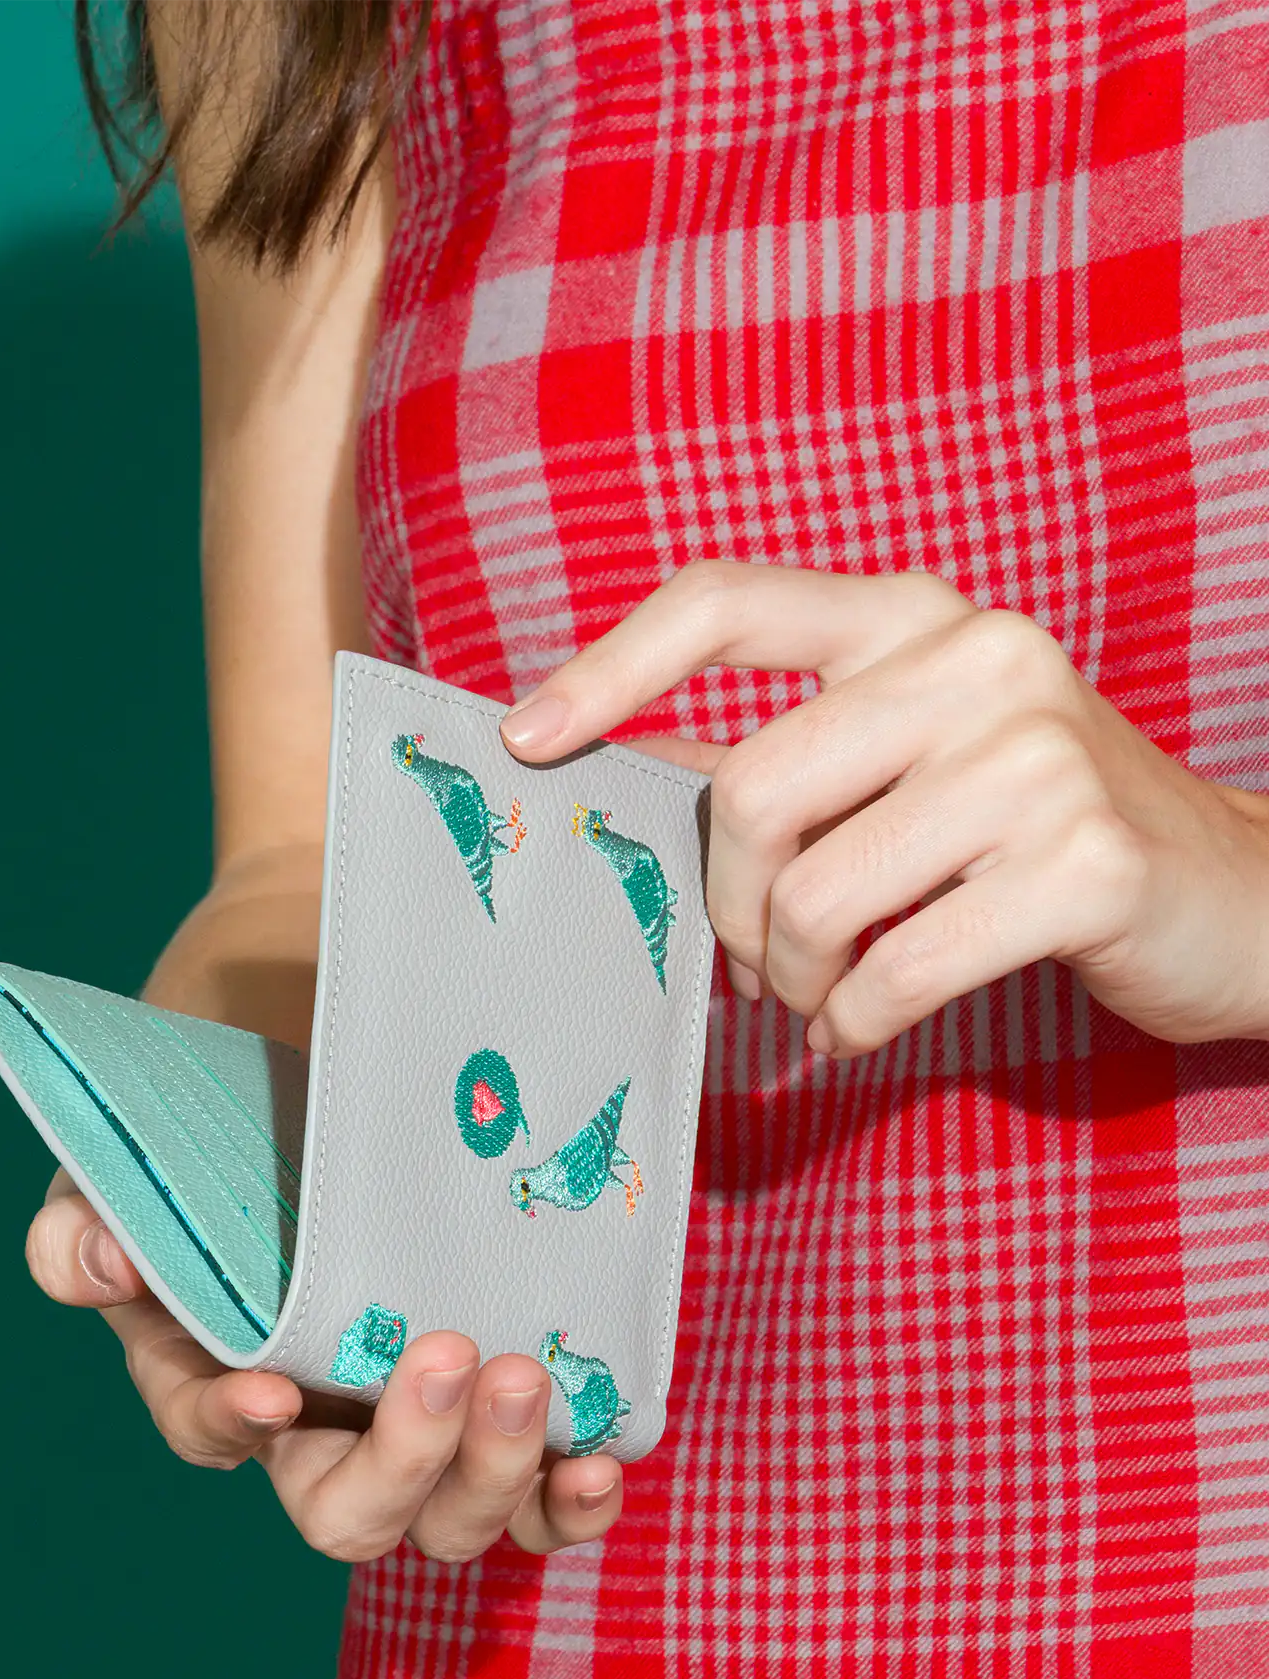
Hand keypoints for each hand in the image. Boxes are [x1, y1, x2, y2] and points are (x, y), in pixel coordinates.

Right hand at [25, 1176, 620, 1559]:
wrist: (324, 1122)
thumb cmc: (216, 1164)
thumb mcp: (126, 1182)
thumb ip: (81, 1230)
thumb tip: (98, 1259)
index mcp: (215, 1387)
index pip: (212, 1433)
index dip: (233, 1425)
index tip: (268, 1389)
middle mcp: (317, 1440)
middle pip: (351, 1516)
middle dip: (405, 1458)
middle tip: (449, 1358)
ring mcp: (417, 1443)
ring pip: (453, 1521)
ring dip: (498, 1470)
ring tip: (527, 1379)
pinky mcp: (498, 1426)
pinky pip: (537, 1501)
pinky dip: (571, 1500)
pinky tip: (603, 1461)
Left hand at [500, 562, 1268, 1052]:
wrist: (1238, 896)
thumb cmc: (1040, 837)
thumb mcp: (920, 761)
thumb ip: (800, 759)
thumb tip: (631, 783)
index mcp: (916, 618)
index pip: (727, 603)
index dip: (610, 670)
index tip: (527, 741)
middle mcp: (976, 659)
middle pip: (748, 792)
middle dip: (728, 909)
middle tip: (757, 963)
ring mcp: (1038, 755)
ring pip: (812, 898)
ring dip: (793, 979)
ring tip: (827, 996)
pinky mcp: (1082, 864)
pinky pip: (891, 975)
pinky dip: (851, 1026)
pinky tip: (862, 1029)